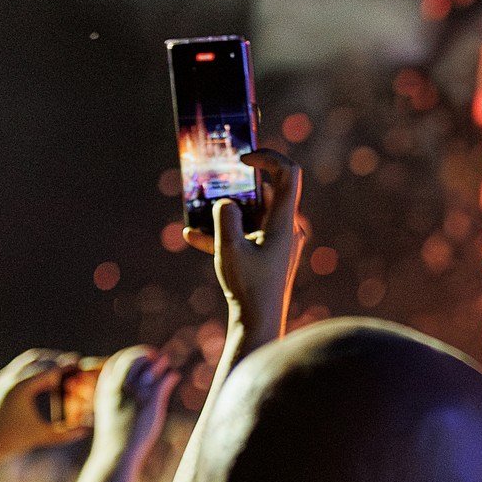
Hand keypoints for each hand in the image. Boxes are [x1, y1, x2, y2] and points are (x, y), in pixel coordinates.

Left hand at [0, 348, 87, 476]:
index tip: (82, 364)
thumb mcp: (42, 437)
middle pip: (39, 358)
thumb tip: (89, 429)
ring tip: (61, 368)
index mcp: (21, 388)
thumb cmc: (11, 442)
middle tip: (74, 363)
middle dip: (57, 359)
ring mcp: (2, 379)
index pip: (50, 369)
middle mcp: (10, 379)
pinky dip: (34, 367)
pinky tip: (44, 376)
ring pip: (28, 360)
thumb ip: (67, 433)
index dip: (68, 367)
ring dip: (45, 361)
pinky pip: (20, 367)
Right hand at [88, 346, 180, 465]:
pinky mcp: (152, 402)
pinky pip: (165, 380)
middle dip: (144, 354)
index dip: (129, 355)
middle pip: (133, 359)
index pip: (117, 361)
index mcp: (107, 387)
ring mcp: (137, 393)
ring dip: (160, 363)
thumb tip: (125, 386)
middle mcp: (121, 387)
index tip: (138, 357)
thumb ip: (115, 394)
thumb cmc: (115, 435)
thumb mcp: (108, 409)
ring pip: (150, 367)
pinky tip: (175, 377)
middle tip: (155, 355)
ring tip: (165, 362)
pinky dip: (171, 376)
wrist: (117, 453)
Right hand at [184, 149, 302, 346]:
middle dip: (238, 184)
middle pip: (268, 191)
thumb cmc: (249, 288)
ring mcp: (281, 241)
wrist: (259, 324)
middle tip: (215, 178)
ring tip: (199, 209)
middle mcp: (289, 228)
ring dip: (228, 209)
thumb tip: (225, 203)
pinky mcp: (271, 254)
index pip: (289, 174)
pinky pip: (248, 234)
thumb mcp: (230, 250)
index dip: (268, 157)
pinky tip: (192, 237)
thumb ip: (225, 219)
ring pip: (254, 212)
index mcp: (285, 222)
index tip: (243, 158)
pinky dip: (225, 234)